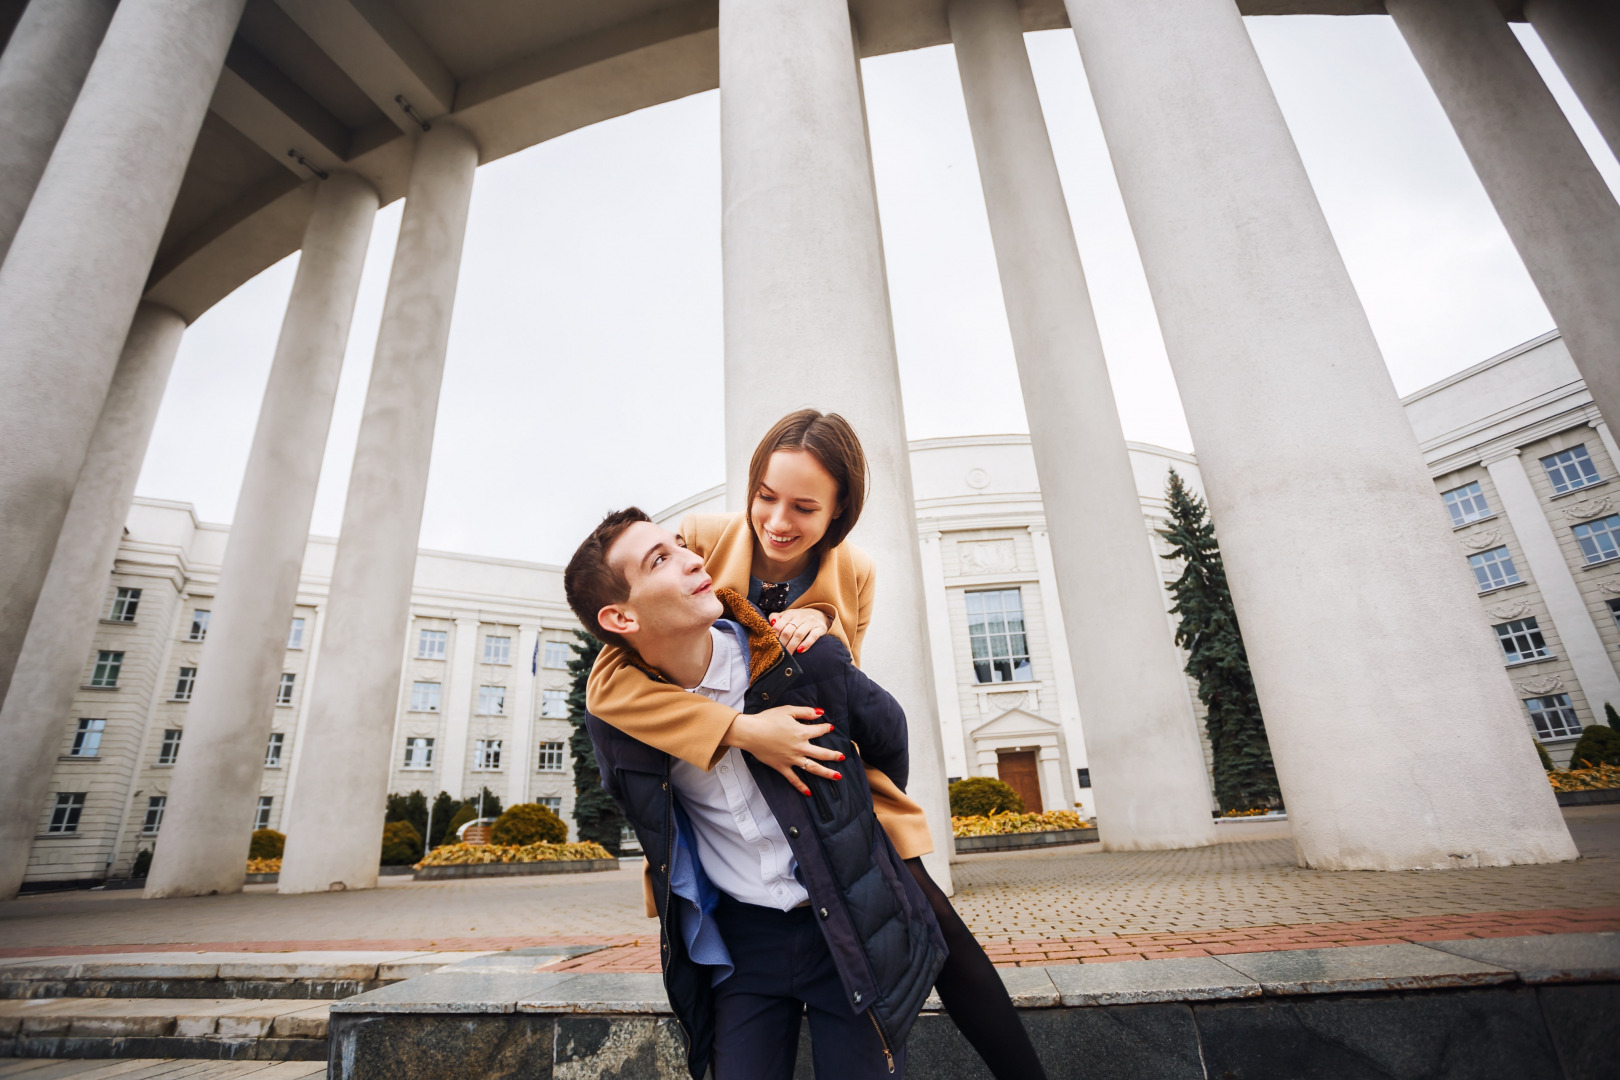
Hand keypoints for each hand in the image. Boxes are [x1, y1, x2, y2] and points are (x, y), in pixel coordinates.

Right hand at [722, 705, 844, 795]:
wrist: (750, 732)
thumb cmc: (767, 719)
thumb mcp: (787, 710)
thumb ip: (805, 712)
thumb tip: (820, 712)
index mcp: (801, 732)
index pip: (819, 731)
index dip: (826, 728)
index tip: (830, 728)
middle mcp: (800, 747)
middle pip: (822, 753)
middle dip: (834, 755)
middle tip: (842, 757)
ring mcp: (792, 759)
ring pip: (813, 768)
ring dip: (826, 773)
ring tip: (837, 776)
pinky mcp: (782, 767)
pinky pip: (794, 779)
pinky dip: (801, 786)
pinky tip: (809, 793)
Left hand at [769, 608, 831, 654]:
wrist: (820, 613)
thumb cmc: (799, 618)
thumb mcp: (787, 615)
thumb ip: (776, 618)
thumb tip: (770, 623)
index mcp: (790, 614)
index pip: (778, 625)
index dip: (774, 636)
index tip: (773, 644)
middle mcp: (800, 617)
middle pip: (788, 631)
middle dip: (782, 643)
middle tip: (780, 652)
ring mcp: (811, 622)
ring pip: (799, 634)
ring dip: (792, 646)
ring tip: (788, 654)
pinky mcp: (820, 628)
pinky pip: (813, 636)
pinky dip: (806, 644)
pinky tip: (800, 650)